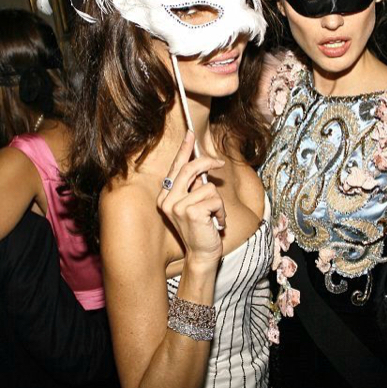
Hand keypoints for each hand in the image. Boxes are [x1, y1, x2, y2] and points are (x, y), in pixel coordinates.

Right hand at [156, 131, 224, 265]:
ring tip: (214, 215)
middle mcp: (167, 200)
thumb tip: (203, 163)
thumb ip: (194, 186)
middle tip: (220, 163)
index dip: (184, 149)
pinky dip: (220, 210)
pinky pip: (215, 198)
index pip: (176, 167)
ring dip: (217, 202)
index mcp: (165, 196)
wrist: (202, 254)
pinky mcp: (191, 211)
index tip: (190, 133)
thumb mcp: (194, 204)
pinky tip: (215, 222)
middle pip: (190, 168)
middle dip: (208, 162)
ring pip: (208, 186)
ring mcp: (177, 206)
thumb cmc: (201, 229)